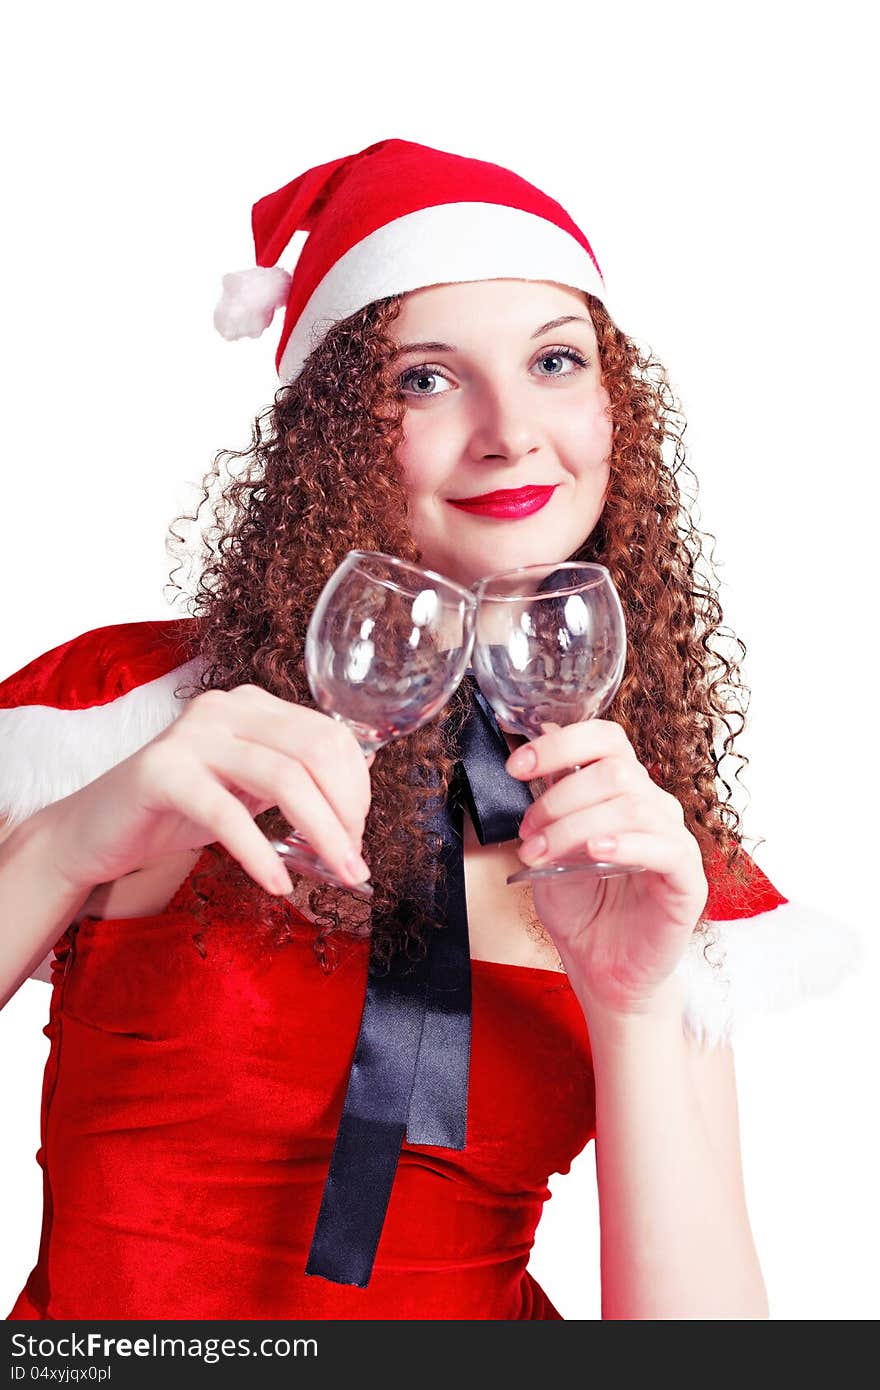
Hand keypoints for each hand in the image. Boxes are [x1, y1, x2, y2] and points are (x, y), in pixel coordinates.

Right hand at [47, 685, 374, 896]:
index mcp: (254, 706)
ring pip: (283, 777)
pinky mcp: (161, 771)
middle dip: (347, 811)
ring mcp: (192, 734)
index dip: (357, 788)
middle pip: (315, 751)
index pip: (330, 735)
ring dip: (321, 833)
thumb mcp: (248, 789)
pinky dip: (260, 853)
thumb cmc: (179, 811)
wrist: (96, 830)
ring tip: (337, 873)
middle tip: (353, 861)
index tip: (358, 836)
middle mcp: (226, 707)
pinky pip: (227, 813)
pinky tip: (278, 884)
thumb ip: (295, 781)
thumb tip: (359, 799)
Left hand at [507, 720, 706, 1016]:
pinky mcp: (687, 880)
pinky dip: (626, 843)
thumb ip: (546, 806)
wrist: (601, 968)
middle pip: (614, 770)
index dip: (560, 744)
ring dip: (575, 825)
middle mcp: (653, 807)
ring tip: (542, 853)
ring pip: (632, 805)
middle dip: (558, 797)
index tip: (516, 767)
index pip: (605, 739)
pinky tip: (596, 852)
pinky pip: (666, 847)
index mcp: (622, 791)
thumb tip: (529, 761)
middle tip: (528, 833)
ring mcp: (673, 840)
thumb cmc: (580, 907)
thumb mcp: (549, 849)